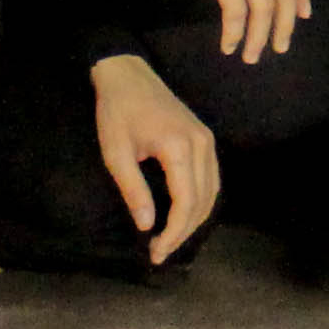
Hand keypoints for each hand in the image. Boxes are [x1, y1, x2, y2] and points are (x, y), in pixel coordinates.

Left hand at [90, 53, 218, 262]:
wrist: (127, 75)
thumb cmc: (117, 112)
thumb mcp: (116, 153)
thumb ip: (133, 190)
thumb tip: (147, 226)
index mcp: (179, 148)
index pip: (186, 202)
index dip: (174, 233)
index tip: (156, 253)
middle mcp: (201, 144)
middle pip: (203, 201)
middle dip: (184, 232)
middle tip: (160, 252)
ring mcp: (206, 140)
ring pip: (212, 191)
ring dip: (194, 219)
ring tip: (171, 239)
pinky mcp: (204, 138)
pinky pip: (211, 178)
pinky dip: (201, 201)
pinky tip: (183, 215)